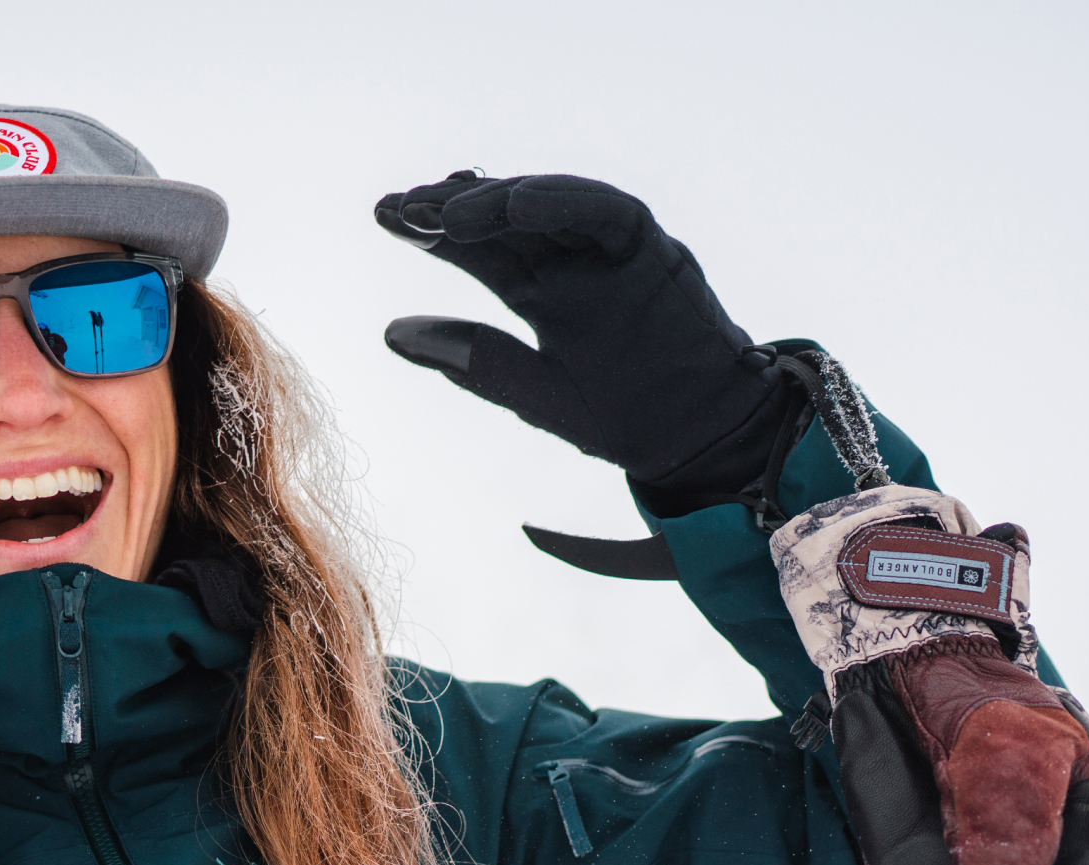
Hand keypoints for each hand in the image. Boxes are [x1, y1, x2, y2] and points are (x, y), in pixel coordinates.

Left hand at [377, 172, 803, 503]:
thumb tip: (390, 332)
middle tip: (403, 206)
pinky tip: (517, 200)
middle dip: (453, 208)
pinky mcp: (653, 248)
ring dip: (497, 201)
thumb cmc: (625, 420)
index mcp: (543, 294)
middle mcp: (574, 263)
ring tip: (448, 211)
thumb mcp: (535, 393)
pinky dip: (563, 199)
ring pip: (548, 206)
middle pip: (505, 221)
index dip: (432, 232)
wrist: (703, 441)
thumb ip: (472, 360)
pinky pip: (606, 210)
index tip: (386, 217)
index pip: (479, 250)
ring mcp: (612, 251)